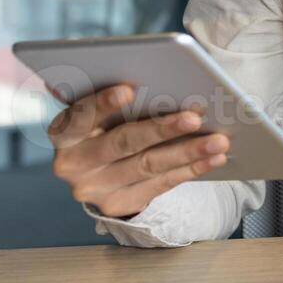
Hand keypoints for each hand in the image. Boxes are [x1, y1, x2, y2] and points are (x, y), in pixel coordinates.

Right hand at [48, 84, 230, 218]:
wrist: (99, 172)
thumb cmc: (107, 125)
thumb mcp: (100, 113)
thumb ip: (115, 99)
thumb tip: (153, 77)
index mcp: (64, 132)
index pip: (81, 115)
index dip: (103, 103)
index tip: (129, 89)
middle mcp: (73, 163)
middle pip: (122, 143)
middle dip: (161, 129)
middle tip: (195, 117)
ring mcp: (95, 188)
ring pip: (148, 165)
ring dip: (187, 152)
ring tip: (219, 140)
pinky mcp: (119, 204)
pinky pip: (161, 184)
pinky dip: (192, 169)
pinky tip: (214, 158)